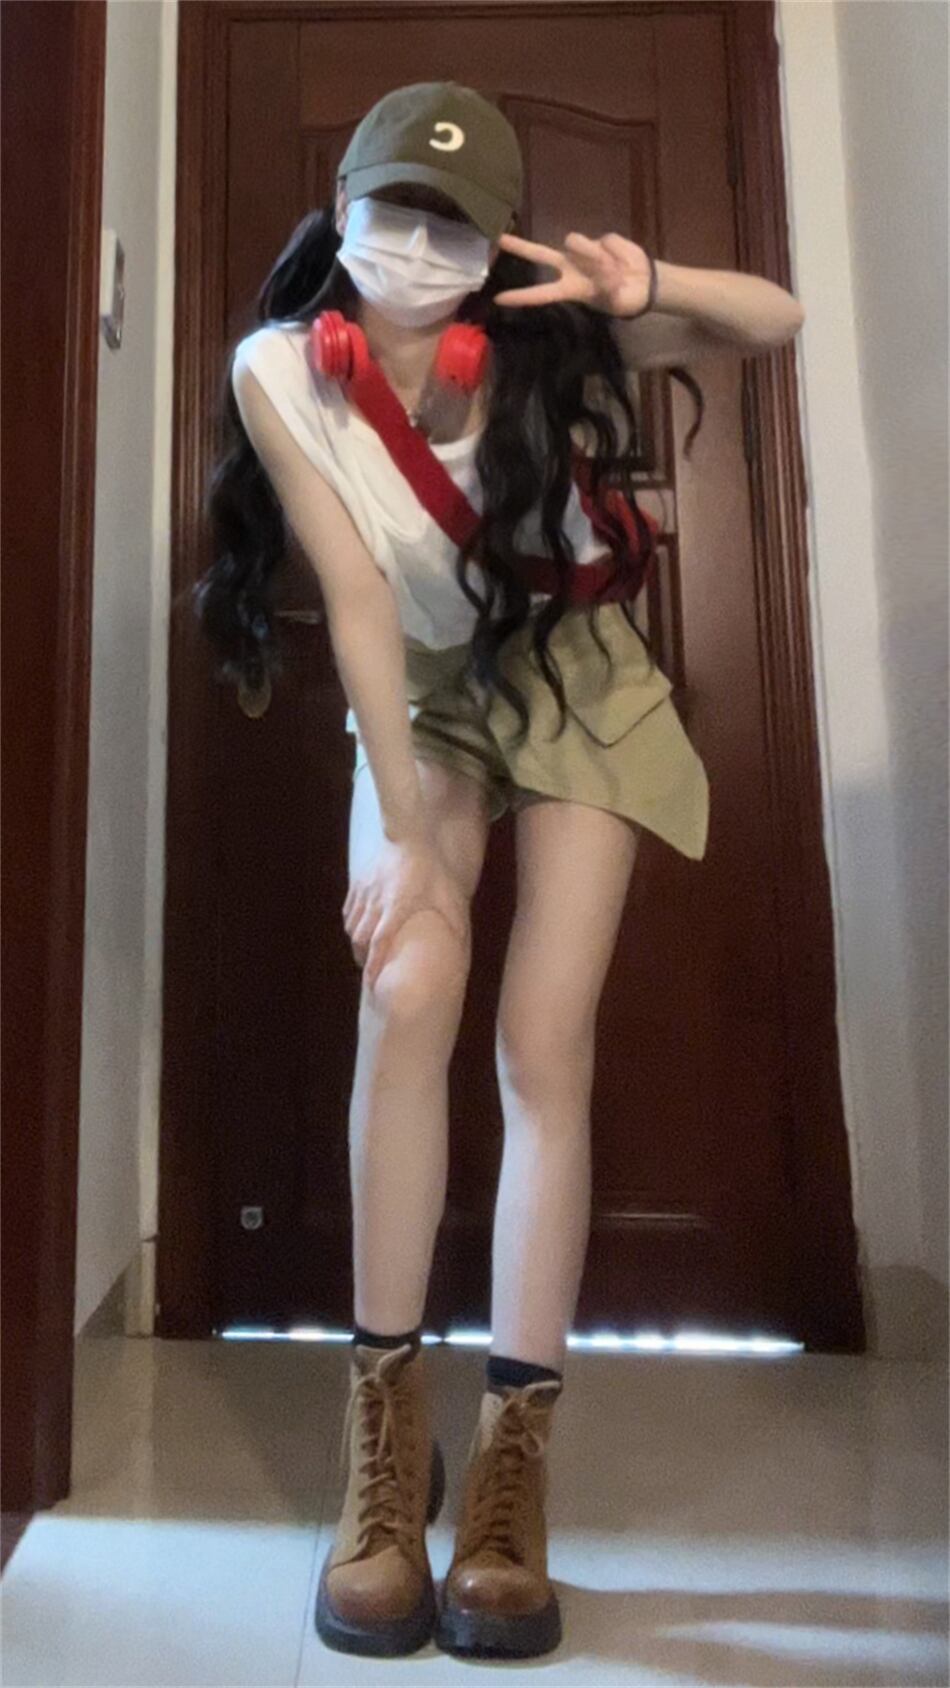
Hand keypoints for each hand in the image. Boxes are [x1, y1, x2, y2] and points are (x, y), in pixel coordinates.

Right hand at [343, 833, 469, 991]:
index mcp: (396, 907)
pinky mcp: (358, 884)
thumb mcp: (449, 894)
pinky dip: (353, 925)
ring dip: (357, 943)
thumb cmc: (432, 867)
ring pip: (352, 927)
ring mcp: (363, 892)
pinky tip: (362, 931)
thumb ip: (455, 921)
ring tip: (366, 954)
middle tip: (371, 971)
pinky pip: (349, 912)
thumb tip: (463, 947)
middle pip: (360, 940)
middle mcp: (375, 902)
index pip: (379, 943)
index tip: (372, 982)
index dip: (374, 965)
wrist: (410, 834)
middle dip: (363, 958)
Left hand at [494, 228, 655, 317]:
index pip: (541, 294)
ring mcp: (584, 252)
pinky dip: (616, 252)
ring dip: (591, 254)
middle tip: (499, 239)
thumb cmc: (626, 299)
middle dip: (521, 247)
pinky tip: (623, 260)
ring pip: (576, 242)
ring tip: (612, 269)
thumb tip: (600, 262)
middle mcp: (572, 268)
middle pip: (541, 255)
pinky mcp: (602, 239)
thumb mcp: (614, 299)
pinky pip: (605, 241)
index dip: (521, 296)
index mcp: (571, 289)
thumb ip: (604, 282)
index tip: (499, 299)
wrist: (647, 284)